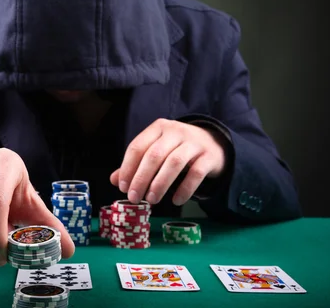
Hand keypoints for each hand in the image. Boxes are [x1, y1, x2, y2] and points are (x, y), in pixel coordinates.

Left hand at [110, 118, 225, 205]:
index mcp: (158, 128)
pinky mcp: (209, 156)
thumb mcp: (157, 151)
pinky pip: (196, 173)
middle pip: (154, 155)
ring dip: (160, 184)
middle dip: (141, 178)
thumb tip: (115, 180)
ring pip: (174, 163)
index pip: (137, 146)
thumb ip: (136, 164)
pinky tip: (176, 201)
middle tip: (134, 198)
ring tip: (152, 200)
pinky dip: (185, 189)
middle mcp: (176, 131)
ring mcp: (194, 142)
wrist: (215, 144)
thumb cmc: (178, 149)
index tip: (123, 188)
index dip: (127, 168)